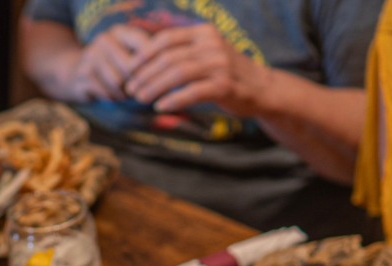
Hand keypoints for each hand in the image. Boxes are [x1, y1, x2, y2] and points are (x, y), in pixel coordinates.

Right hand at [74, 25, 151, 100]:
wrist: (75, 73)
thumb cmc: (111, 66)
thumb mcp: (126, 55)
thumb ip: (144, 60)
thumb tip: (164, 76)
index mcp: (120, 32)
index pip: (144, 45)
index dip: (153, 63)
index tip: (157, 77)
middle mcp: (104, 40)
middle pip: (130, 66)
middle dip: (137, 82)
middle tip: (141, 91)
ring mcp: (91, 56)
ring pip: (118, 81)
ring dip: (125, 93)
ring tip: (127, 95)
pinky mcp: (83, 75)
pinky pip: (105, 92)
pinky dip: (113, 98)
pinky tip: (114, 97)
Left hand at [124, 24, 268, 115]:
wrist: (261, 87)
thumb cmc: (226, 73)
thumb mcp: (206, 53)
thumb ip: (183, 51)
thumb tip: (146, 58)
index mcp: (204, 33)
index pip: (167, 38)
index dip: (144, 53)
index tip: (130, 68)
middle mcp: (211, 45)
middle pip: (169, 57)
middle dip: (145, 74)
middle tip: (130, 88)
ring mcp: (219, 64)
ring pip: (178, 73)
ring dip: (155, 86)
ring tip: (140, 98)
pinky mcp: (225, 86)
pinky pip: (193, 92)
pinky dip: (174, 99)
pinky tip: (160, 107)